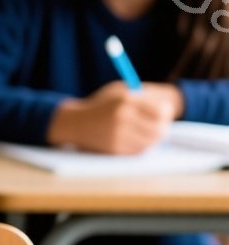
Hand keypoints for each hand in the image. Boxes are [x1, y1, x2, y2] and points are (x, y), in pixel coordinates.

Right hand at [48, 81, 170, 154]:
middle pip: (159, 129)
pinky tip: (130, 139)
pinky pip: (139, 151)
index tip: (164, 114)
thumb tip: (169, 110)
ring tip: (142, 132)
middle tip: (159, 127)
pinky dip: (139, 146)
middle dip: (162, 129)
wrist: (74, 122)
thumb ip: (143, 98)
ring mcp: (118, 134)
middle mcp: (122, 116)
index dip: (166, 114)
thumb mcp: (118, 93)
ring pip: (151, 142)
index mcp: (125, 100)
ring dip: (150, 139)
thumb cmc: (102, 106)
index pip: (161, 111)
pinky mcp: (114, 148)